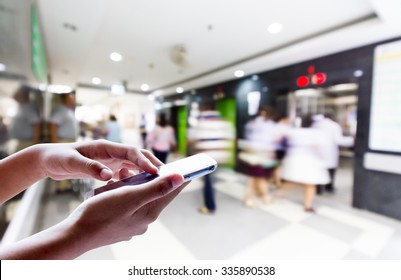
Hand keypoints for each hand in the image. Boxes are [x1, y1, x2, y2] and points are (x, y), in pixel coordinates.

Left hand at [37, 140, 161, 180]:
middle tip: (166, 177)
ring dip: (145, 174)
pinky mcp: (108, 168)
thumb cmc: (59, 158)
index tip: (156, 172)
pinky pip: (126, 173)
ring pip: (134, 166)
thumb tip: (109, 175)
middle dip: (152, 165)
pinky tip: (133, 190)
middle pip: (138, 157)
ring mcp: (111, 160)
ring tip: (155, 185)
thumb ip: (90, 168)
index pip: (132, 152)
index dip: (145, 161)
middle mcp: (112, 152)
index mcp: (106, 148)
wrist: (50, 160)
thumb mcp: (72, 163)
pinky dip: (132, 180)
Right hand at [65, 172, 188, 253]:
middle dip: (153, 179)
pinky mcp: (120, 224)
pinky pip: (128, 205)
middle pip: (156, 194)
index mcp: (149, 212)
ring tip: (124, 175)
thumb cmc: (100, 213)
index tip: (190, 167)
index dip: (180, 178)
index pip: (171, 191)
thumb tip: (180, 179)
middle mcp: (144, 220)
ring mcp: (132, 224)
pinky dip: (125, 194)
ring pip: (140, 198)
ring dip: (136, 185)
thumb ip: (156, 188)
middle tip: (151, 166)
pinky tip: (114, 188)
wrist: (75, 235)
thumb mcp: (130, 197)